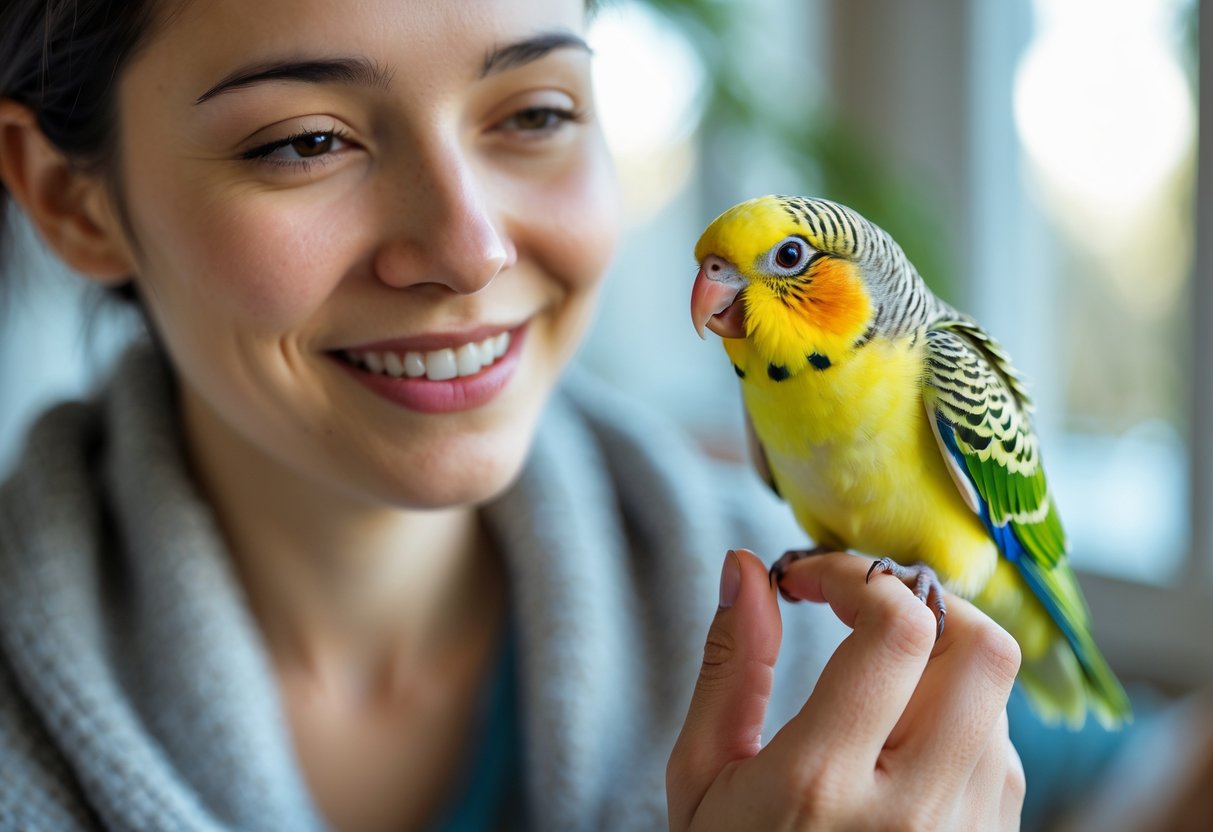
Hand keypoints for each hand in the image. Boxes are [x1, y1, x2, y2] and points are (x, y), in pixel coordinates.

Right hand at [667, 549, 1023, 830]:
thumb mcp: (700, 776)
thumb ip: (729, 667)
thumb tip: (746, 567)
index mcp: (821, 784)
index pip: (898, 629)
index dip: (856, 577)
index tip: (811, 580)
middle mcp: (912, 813)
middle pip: (980, 650)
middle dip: (924, 605)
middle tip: (864, 611)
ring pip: (997, 700)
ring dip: (939, 666)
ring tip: (875, 684)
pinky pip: (1003, 754)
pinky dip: (960, 722)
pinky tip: (902, 743)